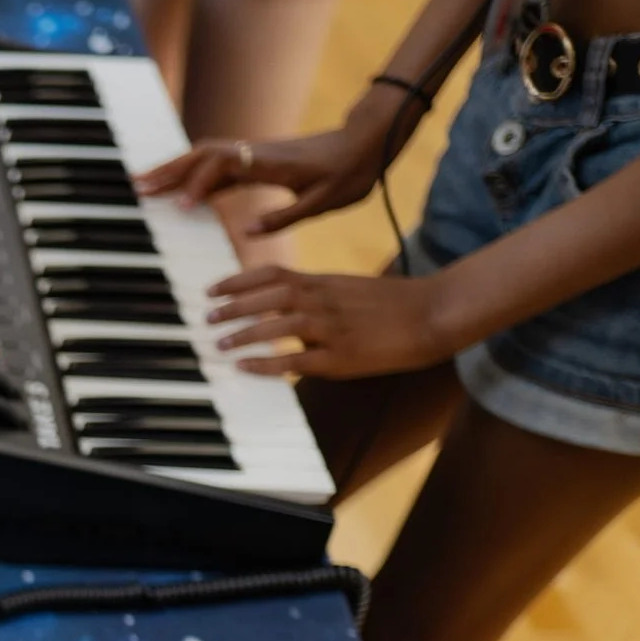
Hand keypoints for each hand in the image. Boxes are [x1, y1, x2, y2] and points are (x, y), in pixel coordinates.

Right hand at [134, 95, 402, 236]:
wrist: (366, 142)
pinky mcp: (256, 161)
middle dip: (169, 171)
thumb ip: (286, 216)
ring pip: (205, 158)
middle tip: (137, 187)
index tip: (181, 207)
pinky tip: (179, 191)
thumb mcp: (324, 201)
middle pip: (203, 156)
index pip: (224, 165)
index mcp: (272, 163)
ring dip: (175, 170)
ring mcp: (254, 155)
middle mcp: (257, 154)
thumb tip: (248, 230)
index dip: (199, 184)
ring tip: (145, 185)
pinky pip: (217, 166)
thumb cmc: (350, 171)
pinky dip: (193, 177)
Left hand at [205, 266, 458, 378]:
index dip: (237, 280)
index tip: (210, 289)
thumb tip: (280, 312)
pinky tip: (246, 367)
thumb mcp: (346, 289)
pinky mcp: (342, 356)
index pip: (272, 273)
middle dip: (233, 306)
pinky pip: (297, 360)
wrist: (433, 313)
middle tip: (206, 317)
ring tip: (219, 344)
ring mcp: (333, 328)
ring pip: (279, 326)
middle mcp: (324, 299)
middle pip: (269, 296)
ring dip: (244, 334)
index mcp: (323, 282)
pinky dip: (268, 363)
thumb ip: (313, 296)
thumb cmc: (390, 304)